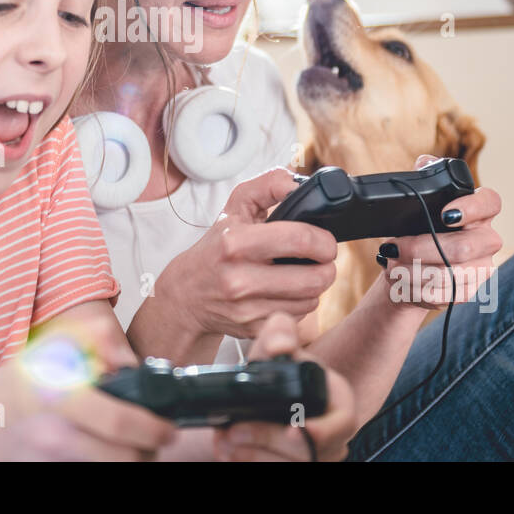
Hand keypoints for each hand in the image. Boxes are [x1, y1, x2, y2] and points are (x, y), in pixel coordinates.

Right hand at [0, 311, 178, 459]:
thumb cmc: (14, 387)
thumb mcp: (45, 349)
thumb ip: (89, 336)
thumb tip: (124, 355)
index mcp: (59, 398)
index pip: (118, 420)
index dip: (152, 427)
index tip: (167, 427)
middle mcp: (56, 435)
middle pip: (125, 458)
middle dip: (149, 451)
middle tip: (157, 441)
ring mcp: (53, 462)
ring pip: (114, 471)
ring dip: (131, 462)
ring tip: (135, 448)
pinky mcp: (49, 475)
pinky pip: (93, 476)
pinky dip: (108, 467)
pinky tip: (108, 454)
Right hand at [155, 168, 338, 340]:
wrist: (187, 294)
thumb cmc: (216, 246)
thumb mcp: (235, 207)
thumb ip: (268, 186)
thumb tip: (298, 185)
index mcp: (236, 242)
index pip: (301, 240)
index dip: (324, 240)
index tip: (325, 241)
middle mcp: (239, 278)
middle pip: (315, 277)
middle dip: (326, 266)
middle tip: (320, 259)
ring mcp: (247, 308)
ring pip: (311, 300)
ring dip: (314, 286)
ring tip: (302, 274)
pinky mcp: (253, 329)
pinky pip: (297, 317)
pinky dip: (299, 305)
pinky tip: (286, 293)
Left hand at [213, 313, 356, 461]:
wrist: (256, 399)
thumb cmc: (272, 373)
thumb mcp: (274, 345)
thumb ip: (279, 332)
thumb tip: (280, 346)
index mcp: (338, 402)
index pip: (343, 422)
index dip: (322, 431)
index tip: (292, 429)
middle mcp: (332, 435)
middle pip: (308, 451)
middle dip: (268, 440)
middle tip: (234, 431)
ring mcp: (315, 458)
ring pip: (289, 466)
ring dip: (253, 456)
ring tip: (225, 441)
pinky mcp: (292, 465)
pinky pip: (274, 471)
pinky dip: (249, 463)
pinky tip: (229, 452)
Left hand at [375, 154, 502, 311]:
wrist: (410, 267)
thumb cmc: (418, 228)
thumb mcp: (419, 203)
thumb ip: (425, 181)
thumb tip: (424, 163)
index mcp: (479, 212)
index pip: (490, 203)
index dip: (471, 208)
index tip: (444, 214)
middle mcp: (487, 240)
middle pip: (463, 247)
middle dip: (421, 248)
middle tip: (393, 246)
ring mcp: (481, 269)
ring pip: (450, 275)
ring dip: (413, 271)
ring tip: (390, 263)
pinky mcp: (468, 292)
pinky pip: (444, 295)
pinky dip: (415, 288)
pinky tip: (399, 279)